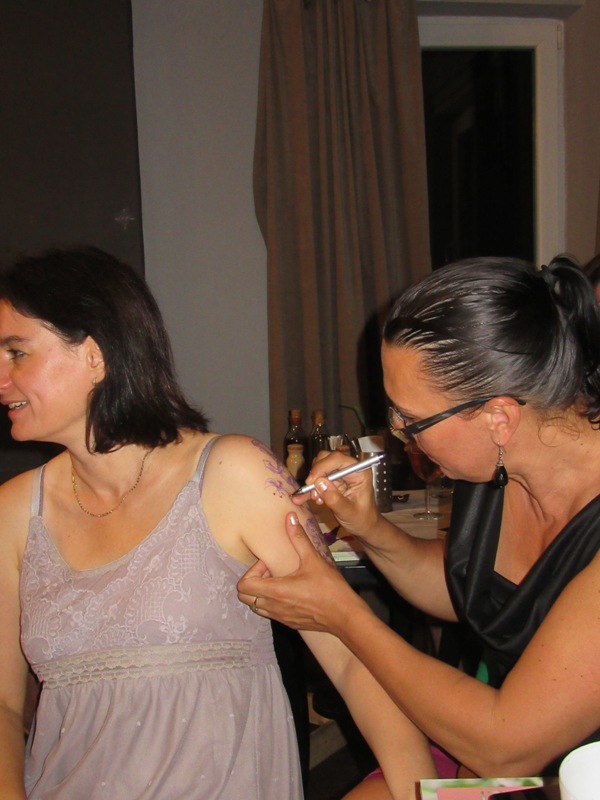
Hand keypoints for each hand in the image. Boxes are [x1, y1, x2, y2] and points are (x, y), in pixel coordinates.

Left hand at [237, 512, 358, 633]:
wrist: (345, 616)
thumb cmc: (330, 588)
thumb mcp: (314, 560)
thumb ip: (298, 538)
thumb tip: (289, 517)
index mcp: (276, 591)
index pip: (244, 585)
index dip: (252, 571)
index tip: (268, 563)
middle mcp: (274, 607)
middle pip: (245, 597)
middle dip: (253, 581)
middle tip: (270, 571)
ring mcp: (281, 617)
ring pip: (257, 606)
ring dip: (262, 592)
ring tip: (280, 580)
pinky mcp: (289, 623)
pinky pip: (270, 613)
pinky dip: (272, 601)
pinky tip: (291, 591)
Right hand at [292, 451, 380, 538]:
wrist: (363, 526)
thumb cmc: (362, 519)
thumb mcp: (349, 512)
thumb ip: (335, 498)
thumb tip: (319, 483)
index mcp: (358, 472)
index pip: (338, 459)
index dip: (322, 467)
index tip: (311, 481)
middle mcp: (349, 469)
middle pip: (326, 459)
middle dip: (316, 473)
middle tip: (311, 490)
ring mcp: (340, 474)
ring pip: (319, 467)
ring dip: (312, 482)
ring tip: (315, 499)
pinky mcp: (332, 481)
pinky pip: (316, 480)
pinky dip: (309, 488)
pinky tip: (301, 499)